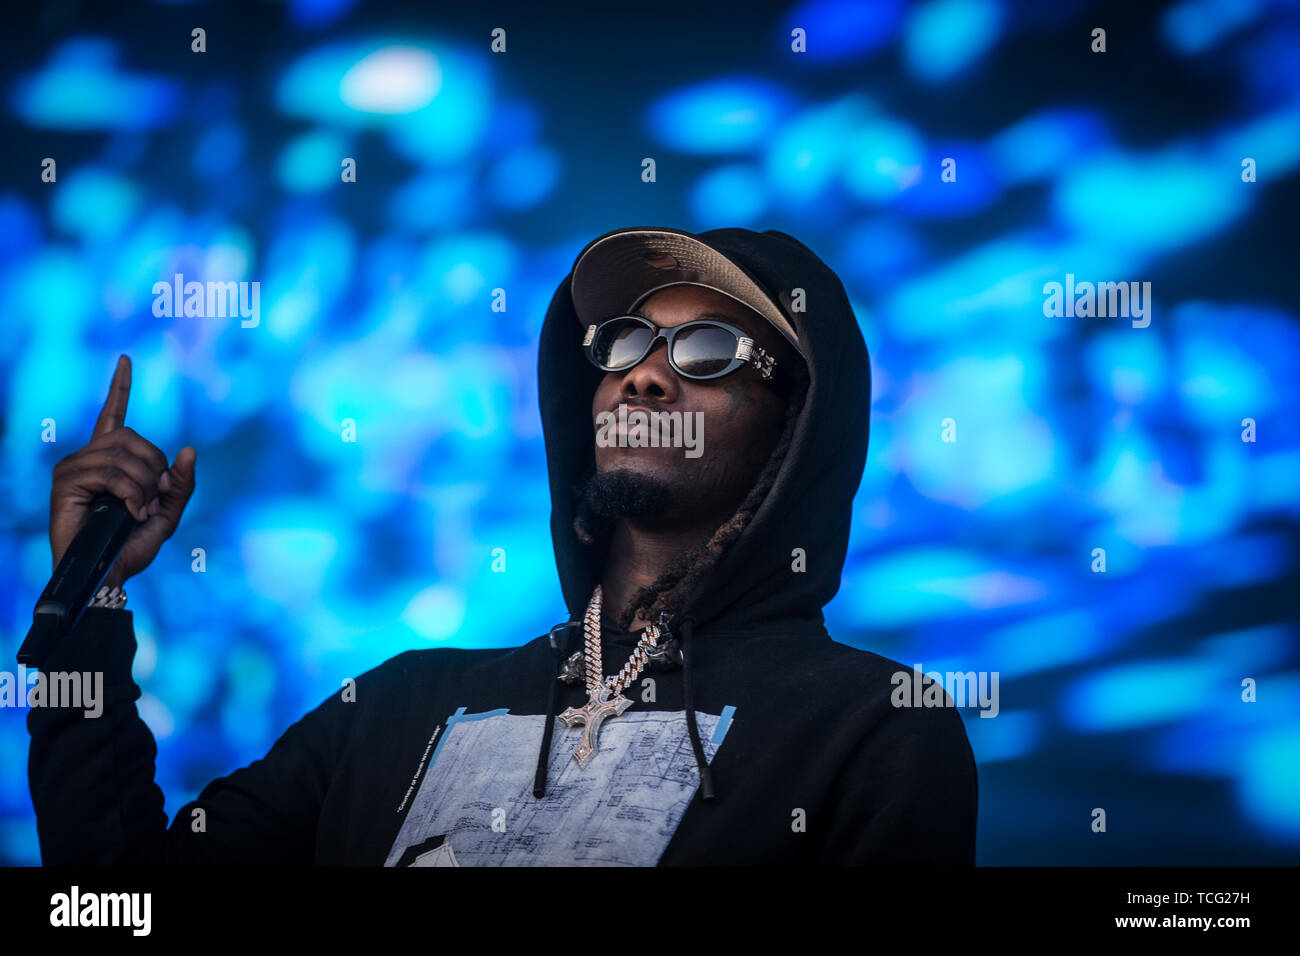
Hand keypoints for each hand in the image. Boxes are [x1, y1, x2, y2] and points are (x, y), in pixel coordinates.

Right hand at [49, 355, 196, 589]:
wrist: (109, 575)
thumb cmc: (132, 547)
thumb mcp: (168, 513)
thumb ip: (181, 484)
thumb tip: (189, 450)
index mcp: (111, 461)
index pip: (113, 415)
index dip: (119, 387)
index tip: (125, 360)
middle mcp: (88, 458)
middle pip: (131, 437)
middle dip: (153, 468)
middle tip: (153, 499)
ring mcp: (74, 469)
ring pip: (122, 456)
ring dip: (143, 486)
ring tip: (140, 512)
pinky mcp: (65, 484)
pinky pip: (109, 473)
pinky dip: (131, 494)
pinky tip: (131, 513)